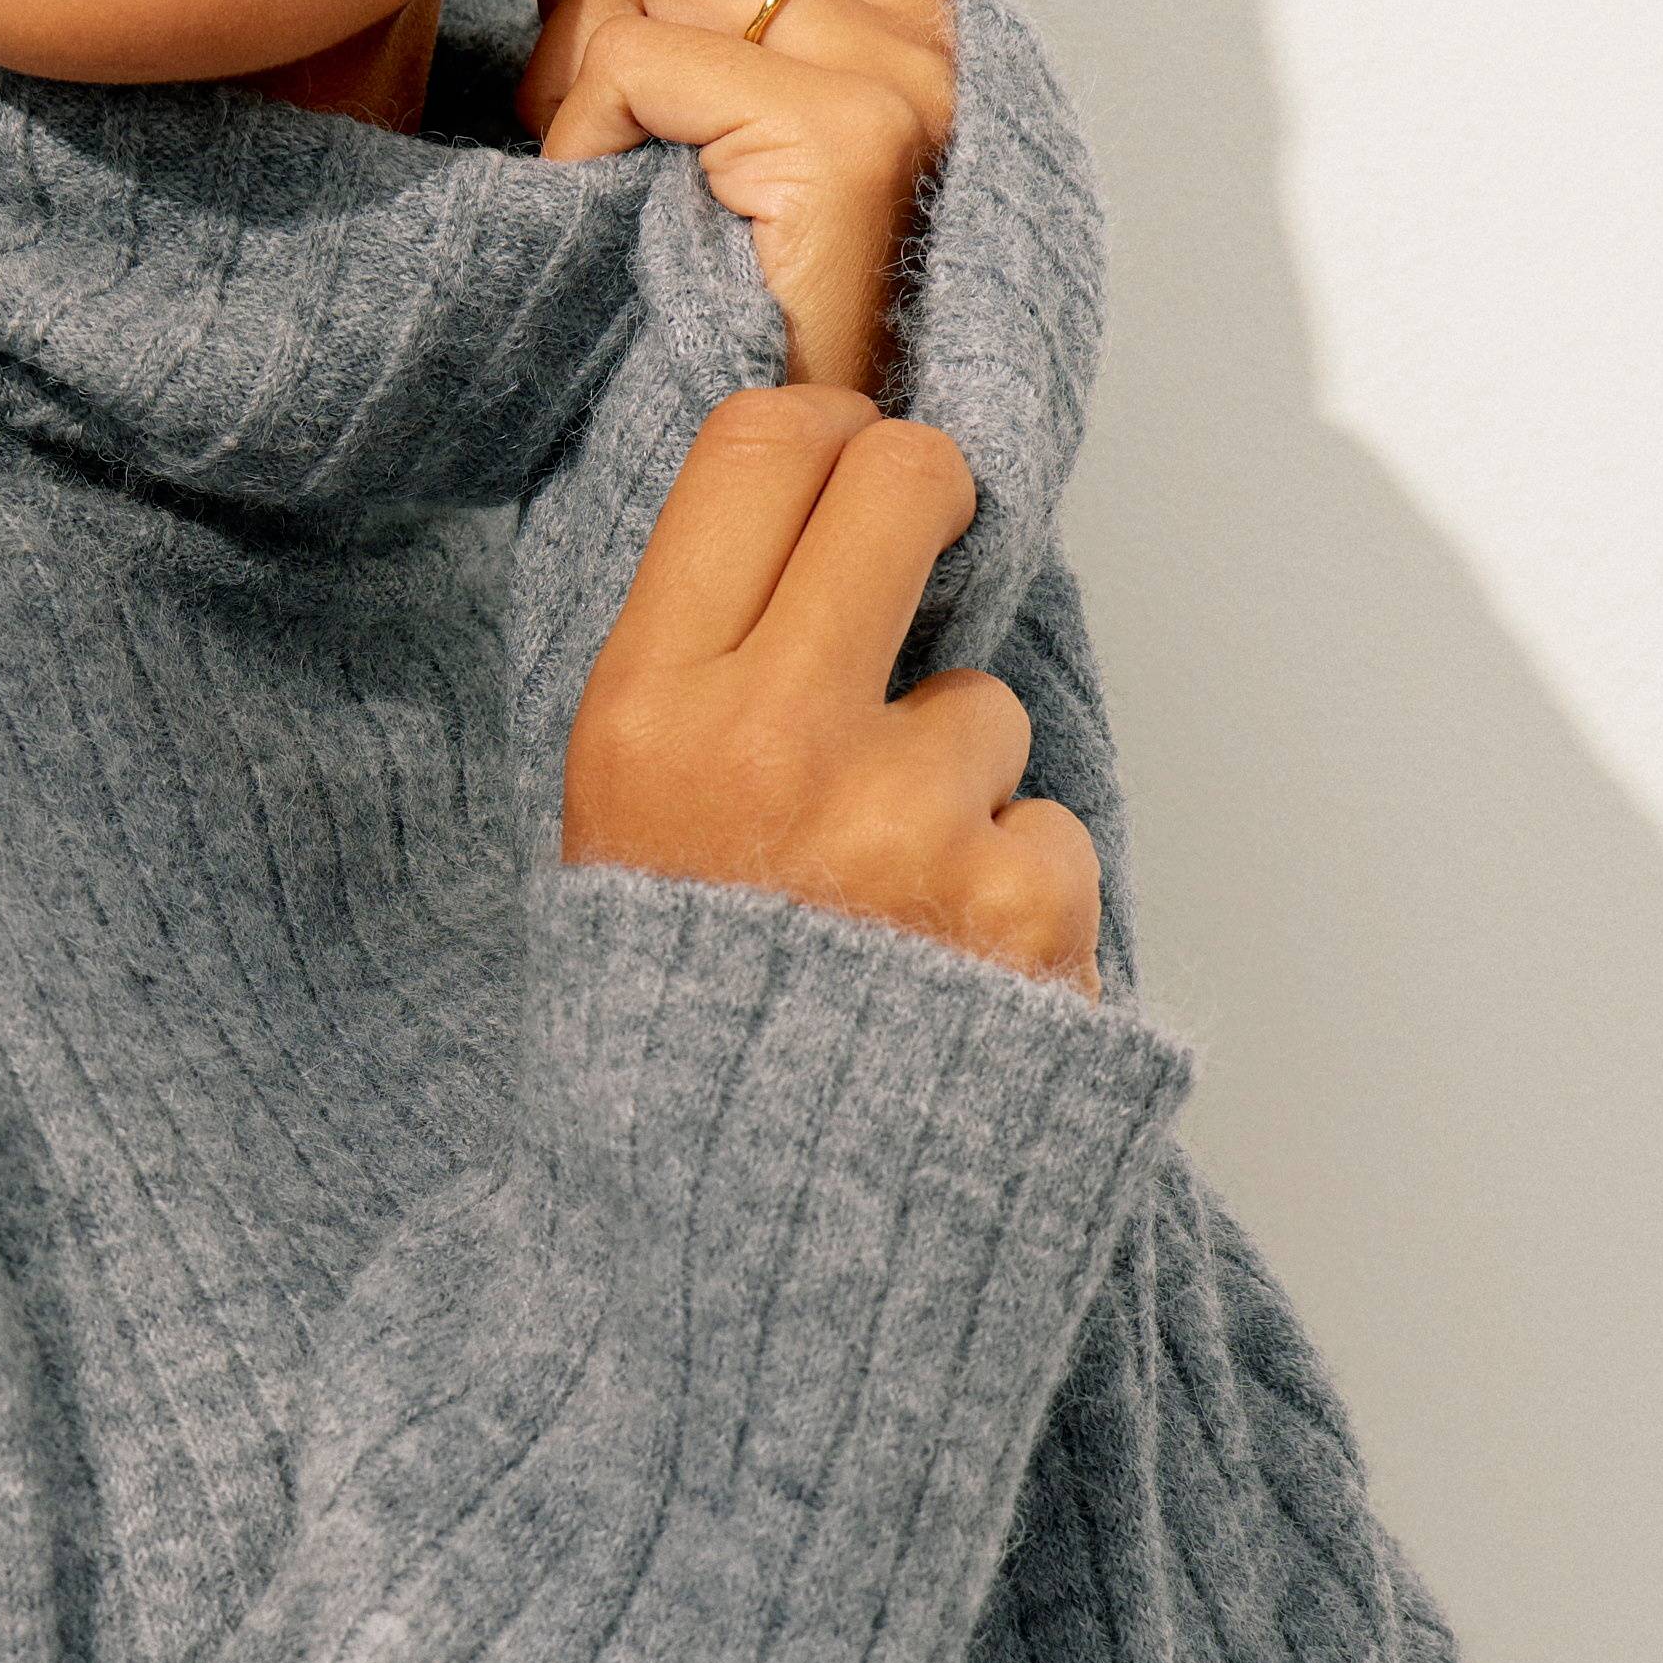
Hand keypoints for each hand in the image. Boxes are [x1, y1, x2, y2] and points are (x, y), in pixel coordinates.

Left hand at [517, 0, 955, 396]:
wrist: (812, 478)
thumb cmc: (735, 301)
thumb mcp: (723, 109)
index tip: (624, 22)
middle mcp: (924, 12)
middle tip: (596, 87)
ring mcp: (899, 70)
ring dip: (582, 51)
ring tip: (607, 154)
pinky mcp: (846, 140)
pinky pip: (635, 56)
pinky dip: (580, 128)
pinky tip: (611, 199)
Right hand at [564, 386, 1102, 995]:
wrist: (733, 1230)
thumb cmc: (672, 1019)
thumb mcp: (617, 824)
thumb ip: (701, 672)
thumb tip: (813, 502)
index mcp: (646, 713)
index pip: (758, 450)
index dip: (827, 432)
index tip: (847, 461)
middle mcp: (774, 744)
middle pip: (908, 481)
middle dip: (934, 498)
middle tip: (926, 546)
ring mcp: (911, 823)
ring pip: (990, 696)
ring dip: (960, 778)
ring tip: (882, 899)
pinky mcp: (1023, 905)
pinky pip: (1045, 827)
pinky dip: (1011, 894)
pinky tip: (941, 971)